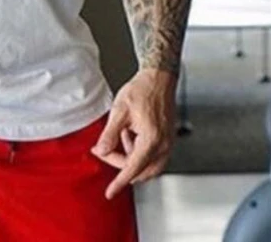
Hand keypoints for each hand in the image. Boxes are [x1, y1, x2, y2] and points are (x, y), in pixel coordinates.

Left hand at [90, 68, 177, 199]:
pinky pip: (154, 157)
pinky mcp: (168, 140)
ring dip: (131, 158)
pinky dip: (139, 153)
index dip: (119, 182)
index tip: (110, 192)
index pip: (133, 168)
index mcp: (152, 139)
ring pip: (148, 167)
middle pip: (140, 170)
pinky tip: (130, 135)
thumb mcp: (119, 110)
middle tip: (103, 150)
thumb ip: (110, 133)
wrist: (158, 78)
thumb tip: (102, 151)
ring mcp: (168, 144)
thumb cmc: (142, 90)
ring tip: (120, 135)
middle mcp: (163, 145)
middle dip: (120, 164)